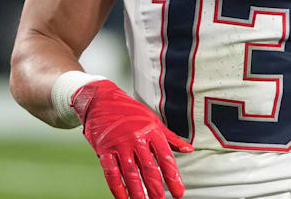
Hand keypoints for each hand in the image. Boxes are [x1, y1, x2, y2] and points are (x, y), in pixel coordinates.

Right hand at [73, 80, 193, 198]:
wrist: (101, 100)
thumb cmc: (130, 111)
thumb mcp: (153, 120)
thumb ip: (170, 138)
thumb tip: (189, 149)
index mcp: (151, 131)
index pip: (165, 157)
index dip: (172, 176)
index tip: (178, 192)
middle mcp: (136, 138)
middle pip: (148, 168)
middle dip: (156, 188)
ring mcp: (119, 144)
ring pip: (130, 173)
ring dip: (137, 192)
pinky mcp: (104, 149)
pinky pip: (111, 172)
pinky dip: (117, 187)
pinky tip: (123, 198)